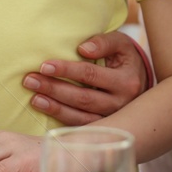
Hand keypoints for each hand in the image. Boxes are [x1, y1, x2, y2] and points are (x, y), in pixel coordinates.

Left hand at [21, 32, 148, 125]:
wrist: (140, 82)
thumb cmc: (124, 59)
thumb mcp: (121, 44)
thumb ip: (104, 42)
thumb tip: (83, 49)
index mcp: (126, 81)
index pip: (91, 75)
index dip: (66, 70)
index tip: (45, 65)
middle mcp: (121, 104)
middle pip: (82, 98)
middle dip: (54, 89)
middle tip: (30, 80)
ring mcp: (113, 120)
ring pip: (80, 117)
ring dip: (54, 107)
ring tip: (34, 98)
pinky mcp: (105, 130)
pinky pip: (81, 128)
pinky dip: (62, 120)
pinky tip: (47, 111)